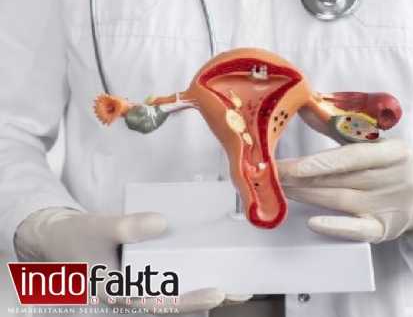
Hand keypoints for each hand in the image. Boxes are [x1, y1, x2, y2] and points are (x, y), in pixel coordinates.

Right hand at [14, 208, 249, 314]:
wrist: (55, 239)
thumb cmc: (75, 237)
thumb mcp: (98, 228)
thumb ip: (128, 227)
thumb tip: (163, 224)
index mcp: (118, 294)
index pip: (160, 303)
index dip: (190, 300)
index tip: (218, 293)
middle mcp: (131, 296)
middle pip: (175, 301)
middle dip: (208, 297)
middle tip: (242, 290)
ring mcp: (137, 287)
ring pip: (175, 293)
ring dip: (203, 287)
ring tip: (235, 281)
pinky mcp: (141, 276)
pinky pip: (168, 279)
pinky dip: (189, 274)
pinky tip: (207, 265)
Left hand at [277, 139, 412, 244]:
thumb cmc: (392, 163)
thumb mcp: (375, 142)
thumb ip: (339, 128)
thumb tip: (305, 108)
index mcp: (395, 151)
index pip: (354, 157)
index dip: (322, 162)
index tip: (293, 165)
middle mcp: (396, 179)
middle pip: (341, 180)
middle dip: (302, 177)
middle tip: (272, 175)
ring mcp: (392, 207)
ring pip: (341, 201)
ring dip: (307, 195)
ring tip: (280, 189)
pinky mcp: (386, 229)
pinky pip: (358, 230)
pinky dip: (334, 227)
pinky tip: (312, 222)